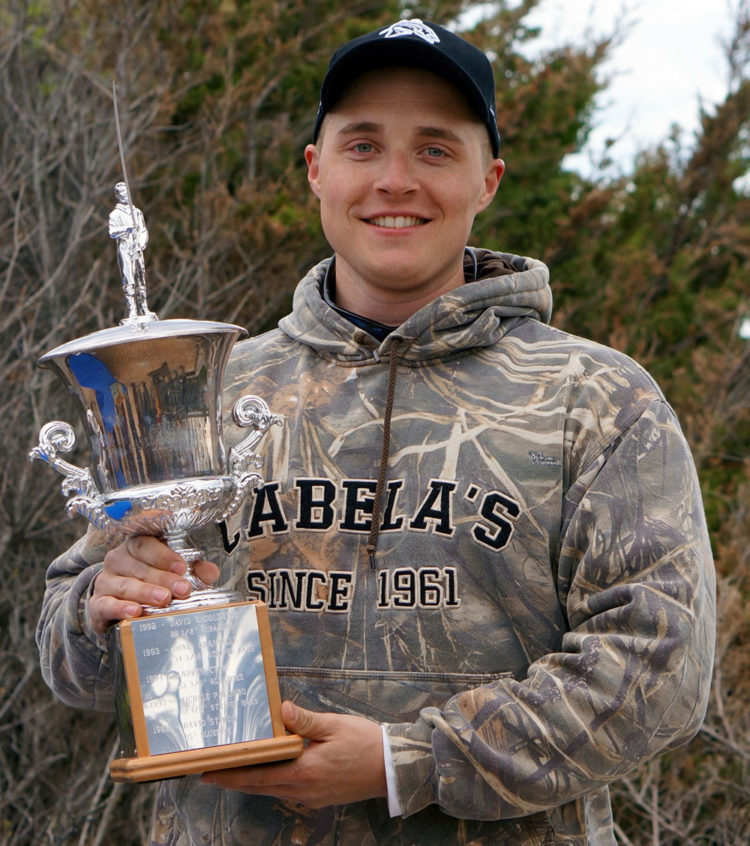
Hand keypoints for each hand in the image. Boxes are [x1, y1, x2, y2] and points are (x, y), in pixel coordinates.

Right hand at [89, 536, 218, 634]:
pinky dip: (119, 608)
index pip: (146, 543)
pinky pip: (105, 604)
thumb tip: (211, 572)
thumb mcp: (174, 574)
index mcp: (137, 546)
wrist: (118, 607)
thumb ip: (194, 571)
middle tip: (182, 589)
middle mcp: (118, 559)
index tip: (182, 567)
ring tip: (163, 599)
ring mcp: (105, 581)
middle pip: (139, 564)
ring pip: (124, 584)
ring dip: (145, 591)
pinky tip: (134, 612)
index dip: (164, 554)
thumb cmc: (151, 583)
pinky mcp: (97, 604)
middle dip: (163, 577)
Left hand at [201, 701, 386, 807]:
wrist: (392, 768)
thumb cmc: (365, 744)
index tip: (209, 773)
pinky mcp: (319, 796)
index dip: (231, 775)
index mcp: (305, 772)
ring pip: (273, 790)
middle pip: (260, 787)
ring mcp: (311, 797)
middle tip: (212, 771)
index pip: (258, 776)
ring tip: (234, 768)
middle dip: (235, 779)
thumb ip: (305, 721)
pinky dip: (272, 781)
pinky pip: (287, 790)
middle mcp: (304, 790)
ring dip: (253, 780)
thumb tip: (282, 711)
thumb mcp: (335, 726)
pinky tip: (269, 769)